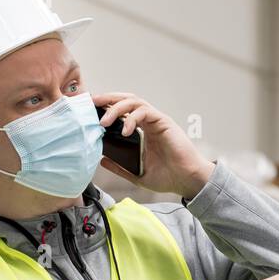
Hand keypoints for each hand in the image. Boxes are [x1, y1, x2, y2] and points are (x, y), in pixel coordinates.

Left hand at [91, 92, 212, 196]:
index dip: (106, 107)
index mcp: (143, 130)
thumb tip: (102, 160)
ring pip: (134, 102)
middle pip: (126, 100)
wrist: (187, 180)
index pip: (123, 110)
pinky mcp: (164, 122)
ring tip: (104, 120)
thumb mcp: (137, 174)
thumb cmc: (168, 177)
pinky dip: (132, 118)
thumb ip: (120, 167)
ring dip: (116, 107)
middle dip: (107, 99)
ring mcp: (157, 120)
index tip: (90, 110)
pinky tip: (125, 130)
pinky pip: (145, 112)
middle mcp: (149, 122)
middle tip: (91, 103)